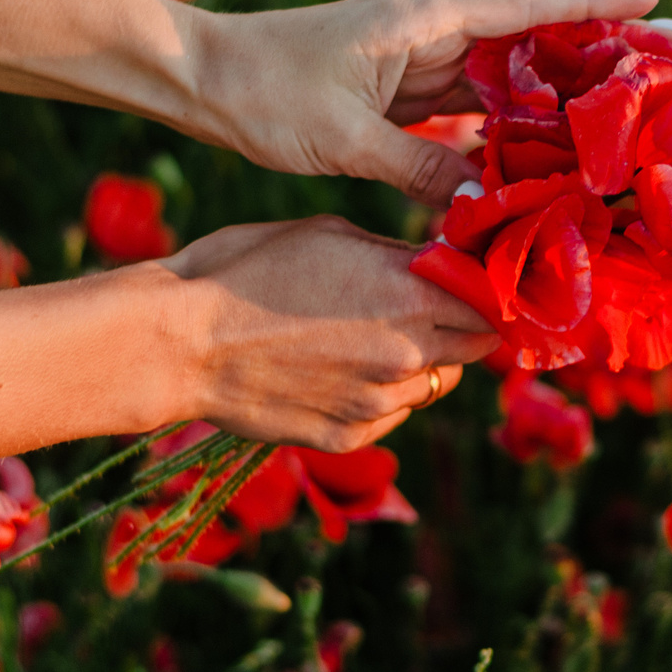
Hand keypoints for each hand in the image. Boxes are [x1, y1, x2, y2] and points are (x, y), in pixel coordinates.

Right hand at [166, 216, 497, 449]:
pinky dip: (380, 393)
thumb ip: (397, 256)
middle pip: (476, 346)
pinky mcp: (347, 436)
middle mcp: (407, 354)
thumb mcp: (330, 234)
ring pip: (435, 384)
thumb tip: (437, 259)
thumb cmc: (246, 271)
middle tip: (428, 307)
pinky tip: (340, 369)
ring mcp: (377, 403)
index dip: (482, 288)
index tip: (467, 279)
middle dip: (461, 325)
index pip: (490, 300)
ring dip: (421, 362)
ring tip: (369, 338)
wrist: (180, 343)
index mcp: (410, 294)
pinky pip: (392, 414)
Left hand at [191, 0, 668, 206]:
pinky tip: (537, 151)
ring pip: (503, 77)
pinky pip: (467, 109)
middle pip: (529, 40)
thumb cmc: (265, 92)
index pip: (529, 7)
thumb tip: (480, 201)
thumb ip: (415, 167)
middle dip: (594, 48)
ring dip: (555, 92)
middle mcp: (429, 34)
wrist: (202, 81)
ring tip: (617, 111)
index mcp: (424, 21)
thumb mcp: (342, 137)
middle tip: (662, 64)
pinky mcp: (396, 94)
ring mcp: (414, 63)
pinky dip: (504, 127)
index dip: (595, 5)